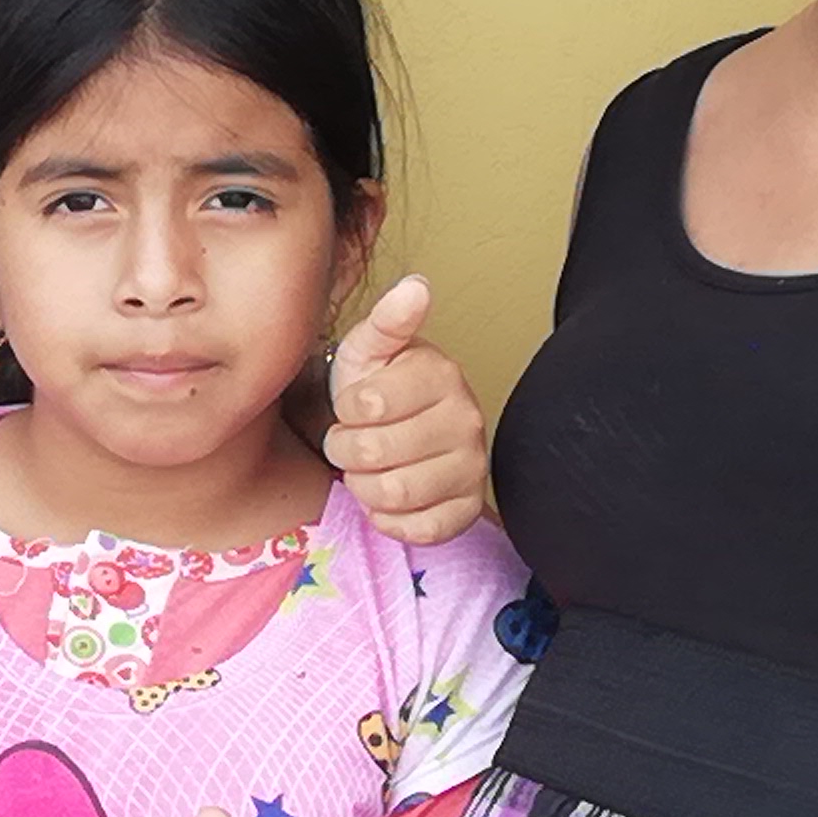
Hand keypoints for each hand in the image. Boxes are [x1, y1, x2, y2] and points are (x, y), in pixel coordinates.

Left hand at [322, 276, 489, 545]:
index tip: (353, 405)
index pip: (366, 404)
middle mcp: (468, 418)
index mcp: (441, 373)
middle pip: (374, 454)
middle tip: (352, 440)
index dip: (345, 410)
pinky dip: (391, 520)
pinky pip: (422, 529)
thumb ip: (387, 320)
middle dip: (346, 450)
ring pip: (393, 494)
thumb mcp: (369, 348)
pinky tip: (387, 499)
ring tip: (368, 467)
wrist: (394, 430)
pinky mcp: (468, 507)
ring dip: (364, 486)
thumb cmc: (375, 386)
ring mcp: (473, 466)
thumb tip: (416, 286)